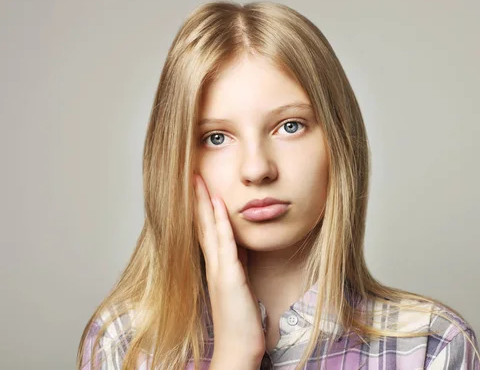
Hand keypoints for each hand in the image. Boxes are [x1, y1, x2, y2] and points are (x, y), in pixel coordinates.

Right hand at [193, 174, 265, 364]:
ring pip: (210, 229)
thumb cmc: (240, 321)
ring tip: (199, 180)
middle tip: (193, 175)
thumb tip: (242, 245)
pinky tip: (218, 205)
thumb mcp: (240, 285)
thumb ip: (238, 264)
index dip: (203, 208)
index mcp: (217, 267)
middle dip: (198, 199)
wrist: (239, 348)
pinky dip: (221, 223)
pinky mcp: (229, 278)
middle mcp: (214, 265)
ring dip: (204, 203)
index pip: (207, 230)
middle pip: (203, 225)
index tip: (201, 187)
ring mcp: (219, 270)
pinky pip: (225, 244)